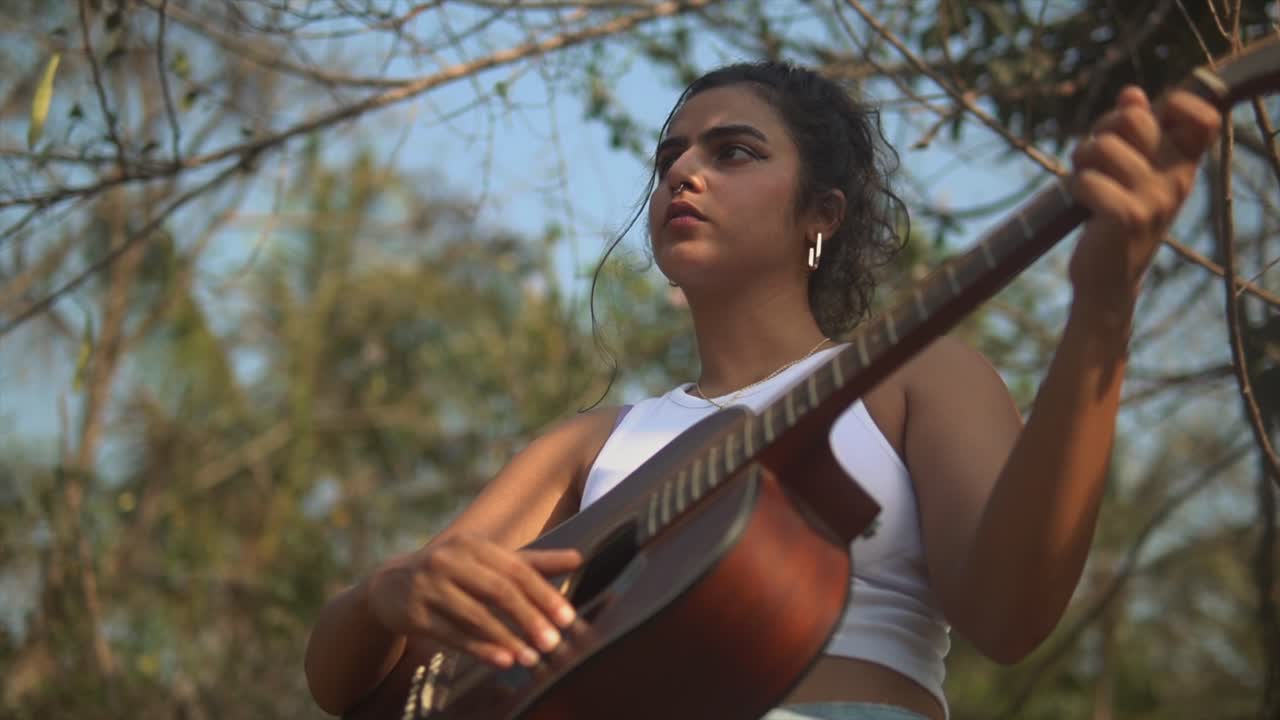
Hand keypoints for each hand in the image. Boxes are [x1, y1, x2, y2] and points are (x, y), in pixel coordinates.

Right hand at [364, 534, 580, 667]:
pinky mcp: (414, 614)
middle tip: (555, 641)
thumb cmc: (453, 572)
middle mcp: (450, 561)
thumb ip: (533, 562)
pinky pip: (452, 634)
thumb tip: (580, 558)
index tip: (567, 617)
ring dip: (508, 638)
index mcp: (474, 545)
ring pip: (475, 615)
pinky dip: (479, 648)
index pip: (516, 569)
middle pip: (498, 590)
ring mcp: (430, 586)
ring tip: (533, 657)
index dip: (543, 593)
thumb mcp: (489, 562)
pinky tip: (503, 660)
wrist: (389, 585)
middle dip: (529, 617)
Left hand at [1068, 85, 1221, 310]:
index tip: (1140, 122)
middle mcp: (1177, 179)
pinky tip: (1080, 207)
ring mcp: (1155, 199)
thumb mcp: (1131, 171)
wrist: (1108, 280)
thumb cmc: (1116, 217)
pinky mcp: (1127, 217)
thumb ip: (1134, 131)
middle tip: (1093, 158)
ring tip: (1086, 183)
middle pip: (1132, 119)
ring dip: (1081, 163)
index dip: (1172, 104)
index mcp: (1184, 165)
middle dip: (1100, 131)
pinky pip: (1085, 180)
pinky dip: (1073, 187)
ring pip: (1102, 146)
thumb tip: (1132, 93)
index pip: (1203, 117)